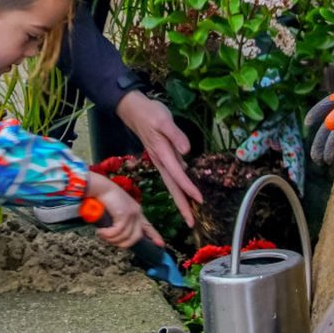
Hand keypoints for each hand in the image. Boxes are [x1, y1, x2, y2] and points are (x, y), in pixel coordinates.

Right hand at [85, 171, 163, 249]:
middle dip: (123, 244)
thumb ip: (120, 221)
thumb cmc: (105, 198)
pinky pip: (117, 232)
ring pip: (126, 236)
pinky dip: (108, 234)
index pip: (148, 226)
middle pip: (136, 237)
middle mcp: (136, 213)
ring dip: (112, 239)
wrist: (101, 187)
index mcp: (136, 211)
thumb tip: (117, 236)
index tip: (161, 244)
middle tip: (110, 240)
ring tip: (102, 234)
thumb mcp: (115, 211)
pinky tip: (101, 231)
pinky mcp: (125, 214)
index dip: (154, 236)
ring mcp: (132, 213)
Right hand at [116, 91, 200, 226]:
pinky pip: (172, 177)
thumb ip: (176, 135)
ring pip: (172, 184)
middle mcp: (161, 161)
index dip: (189, 188)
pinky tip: (185, 193)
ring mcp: (160, 160)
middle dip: (182, 205)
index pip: (178, 175)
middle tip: (191, 223)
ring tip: (189, 214)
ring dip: (180, 200)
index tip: (199, 200)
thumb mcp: (164, 120)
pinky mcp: (161, 157)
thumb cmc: (150, 113)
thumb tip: (187, 152)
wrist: (134, 110)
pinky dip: (179, 188)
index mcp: (163, 153)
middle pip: (173, 187)